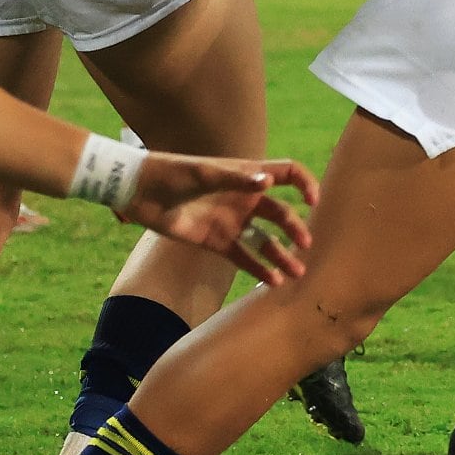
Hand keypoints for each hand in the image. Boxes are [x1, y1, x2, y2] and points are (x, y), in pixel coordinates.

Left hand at [116, 151, 319, 287]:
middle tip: (306, 245)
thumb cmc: (173, 172)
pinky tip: (273, 282)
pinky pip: (243, 257)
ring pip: (265, 240)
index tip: (313, 201)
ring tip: (297, 272)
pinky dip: (258, 269)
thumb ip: (235, 179)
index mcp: (246, 175)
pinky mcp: (217, 242)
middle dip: (296, 228)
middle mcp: (245, 199)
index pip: (287, 173)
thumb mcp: (203, 173)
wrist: (141, 192)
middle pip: (280, 213)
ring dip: (281, 255)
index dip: (305, 183)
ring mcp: (232, 222)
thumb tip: (268, 183)